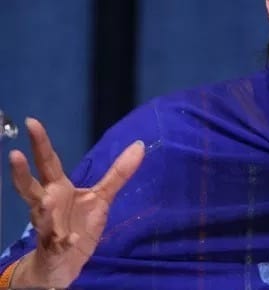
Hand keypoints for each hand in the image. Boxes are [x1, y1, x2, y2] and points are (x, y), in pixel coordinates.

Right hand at [8, 118, 144, 287]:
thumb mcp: (101, 197)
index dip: (40, 142)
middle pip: (30, 186)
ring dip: (42, 209)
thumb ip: (118, 173)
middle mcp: (47, 204)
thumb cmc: (78, 223)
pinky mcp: (55, 248)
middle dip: (21, 172)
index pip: (48, 161)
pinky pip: (57, 244)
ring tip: (46, 199)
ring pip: (40, 216)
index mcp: (57, 188)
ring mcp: (48, 227)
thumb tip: (139, 144)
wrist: (65, 262)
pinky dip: (63, 241)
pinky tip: (69, 238)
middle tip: (14, 155)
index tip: (32, 121)